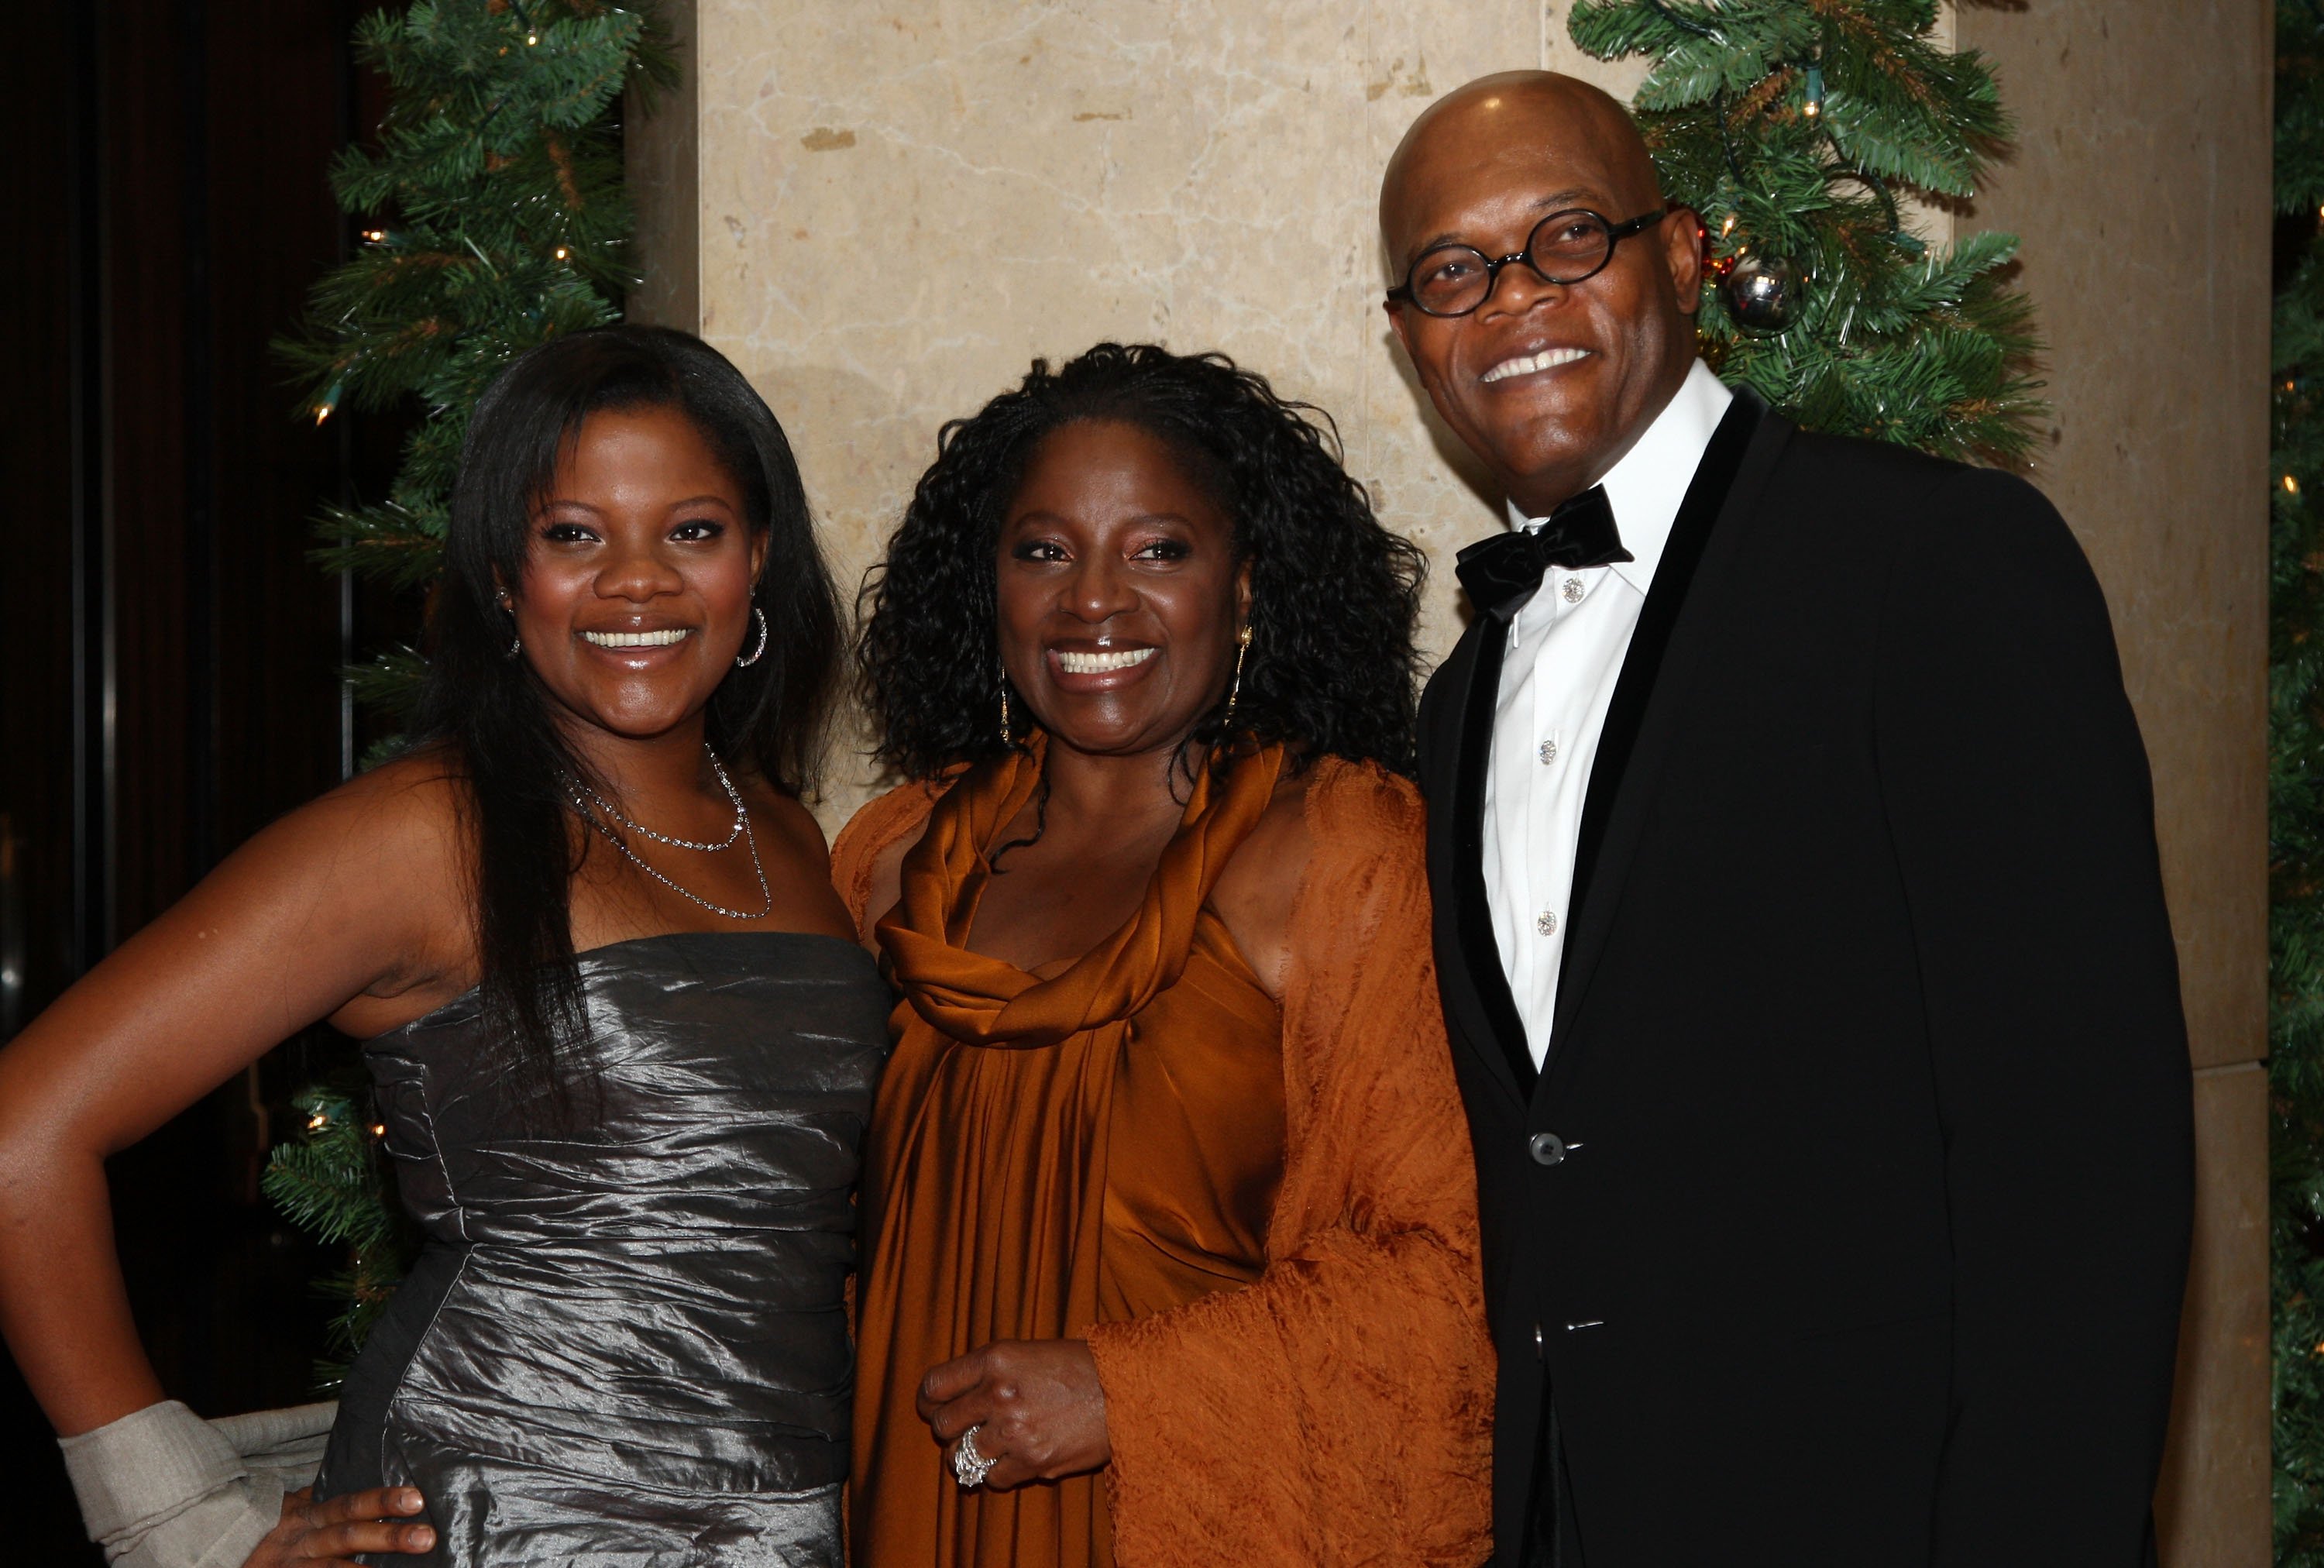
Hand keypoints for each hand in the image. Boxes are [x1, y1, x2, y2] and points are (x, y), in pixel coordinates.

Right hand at [242, 1486, 434, 1565]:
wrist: (217, 1555)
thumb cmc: (263, 1533)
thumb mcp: (287, 1510)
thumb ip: (317, 1498)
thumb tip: (358, 1479)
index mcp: (307, 1517)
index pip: (349, 1505)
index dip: (381, 1501)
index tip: (417, 1499)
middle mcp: (302, 1543)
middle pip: (348, 1537)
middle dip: (388, 1538)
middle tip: (427, 1538)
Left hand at [917, 1338, 1109, 1490]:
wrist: (1126, 1390)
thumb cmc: (1081, 1367)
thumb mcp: (1029, 1351)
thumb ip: (991, 1370)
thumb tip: (957, 1395)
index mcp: (995, 1359)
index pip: (934, 1385)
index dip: (929, 1401)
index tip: (933, 1407)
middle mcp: (998, 1394)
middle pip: (942, 1424)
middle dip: (948, 1429)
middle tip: (962, 1429)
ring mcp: (1013, 1431)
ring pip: (962, 1456)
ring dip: (970, 1454)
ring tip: (987, 1446)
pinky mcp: (1032, 1461)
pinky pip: (992, 1478)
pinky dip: (996, 1473)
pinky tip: (1011, 1459)